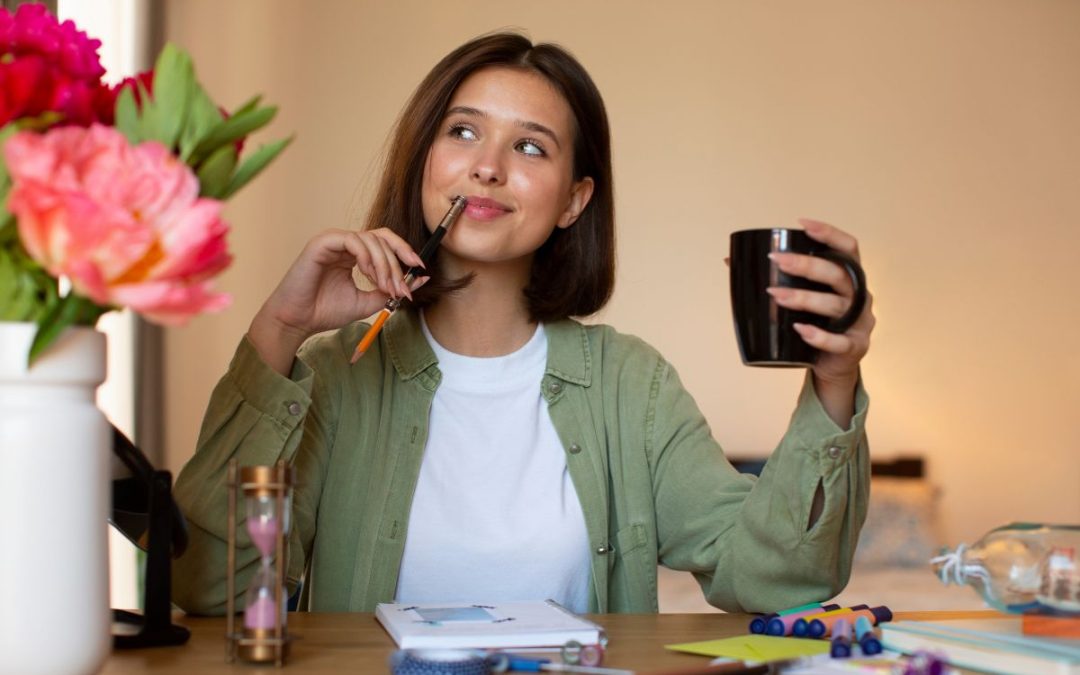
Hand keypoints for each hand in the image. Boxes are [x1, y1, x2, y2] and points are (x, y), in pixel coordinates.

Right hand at [249, 228, 424, 372]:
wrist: (299, 321)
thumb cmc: (326, 311)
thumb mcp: (368, 301)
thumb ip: (391, 290)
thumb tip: (421, 280)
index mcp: (354, 254)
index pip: (385, 242)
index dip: (404, 252)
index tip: (420, 269)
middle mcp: (345, 244)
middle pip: (382, 238)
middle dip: (397, 263)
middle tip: (401, 288)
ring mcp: (333, 240)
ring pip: (371, 239)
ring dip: (384, 264)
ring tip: (384, 287)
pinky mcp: (322, 242)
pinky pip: (353, 240)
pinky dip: (366, 256)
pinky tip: (367, 275)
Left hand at [766, 218, 874, 423]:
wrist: (831, 365)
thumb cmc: (815, 323)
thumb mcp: (802, 300)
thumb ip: (777, 279)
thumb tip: (730, 261)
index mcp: (849, 278)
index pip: (848, 248)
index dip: (829, 233)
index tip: (801, 224)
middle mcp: (860, 296)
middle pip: (839, 273)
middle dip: (807, 265)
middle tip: (777, 261)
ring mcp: (861, 322)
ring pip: (836, 305)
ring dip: (805, 298)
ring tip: (776, 295)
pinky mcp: (855, 347)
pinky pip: (839, 341)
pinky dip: (820, 336)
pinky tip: (800, 329)